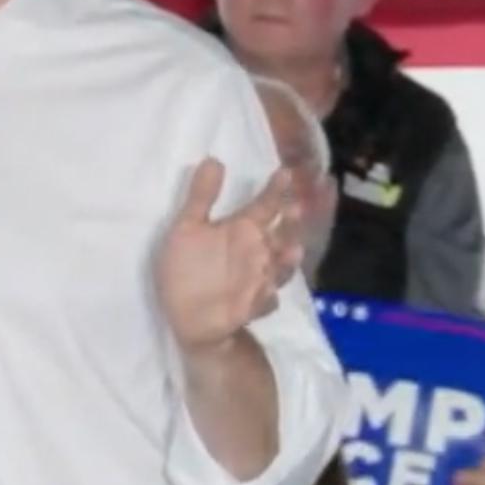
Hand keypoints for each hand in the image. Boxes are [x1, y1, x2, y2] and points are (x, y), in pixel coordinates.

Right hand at [156, 159, 301, 353]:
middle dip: (292, 218)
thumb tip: (216, 161)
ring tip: (295, 247)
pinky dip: (275, 289)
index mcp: (246, 229)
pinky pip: (274, 294)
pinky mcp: (263, 303)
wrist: (199, 323)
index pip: (268, 202)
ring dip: (292, 251)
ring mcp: (267, 279)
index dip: (278, 186)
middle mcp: (264, 251)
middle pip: (284, 231)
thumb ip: (202, 195)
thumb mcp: (185, 227)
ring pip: (286, 262)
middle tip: (299, 207)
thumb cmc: (186, 271)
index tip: (288, 173)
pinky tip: (272, 289)